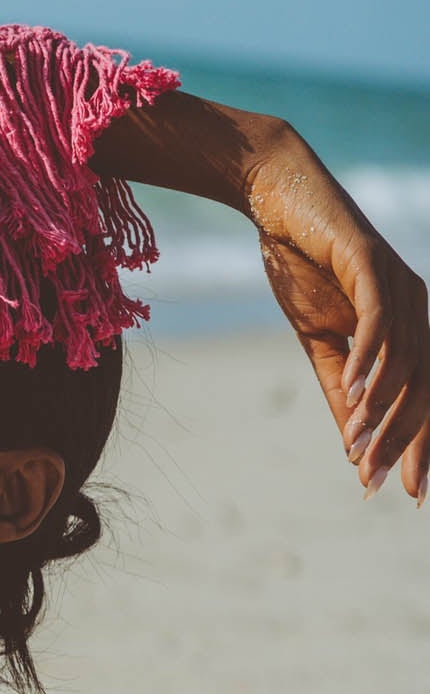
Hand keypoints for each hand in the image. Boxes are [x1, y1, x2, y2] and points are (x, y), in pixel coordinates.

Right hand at [247, 134, 429, 502]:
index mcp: (409, 327)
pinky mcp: (373, 263)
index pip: (423, 395)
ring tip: (356, 448)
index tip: (406, 492)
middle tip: (377, 481)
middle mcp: (417, 307)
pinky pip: (378, 321)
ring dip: (378, 409)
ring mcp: (401, 285)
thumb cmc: (301, 267)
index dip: (419, 444)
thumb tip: (355, 446)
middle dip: (402, 439)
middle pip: (421, 385)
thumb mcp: (320, 343)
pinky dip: (367, 360)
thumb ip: (340, 390)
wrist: (278, 200)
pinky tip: (351, 393)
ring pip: (402, 361)